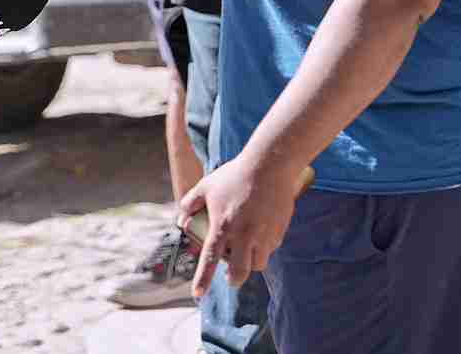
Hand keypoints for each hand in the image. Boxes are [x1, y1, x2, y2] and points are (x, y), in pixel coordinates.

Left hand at [176, 154, 304, 297]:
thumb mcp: (206, 185)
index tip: (198, 295)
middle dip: (234, 279)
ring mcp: (263, 234)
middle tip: (231, 276)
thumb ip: (190, 203)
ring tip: (247, 251)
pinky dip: (264, 247)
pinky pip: (271, 248)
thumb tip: (181, 220)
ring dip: (251, 262)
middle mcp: (244, 234)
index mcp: (223, 225)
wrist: (270, 165)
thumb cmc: (235, 174)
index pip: (210, 259)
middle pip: (240, 273)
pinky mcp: (279, 231)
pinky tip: (261, 234)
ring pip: (258, 263)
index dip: (203, 279)